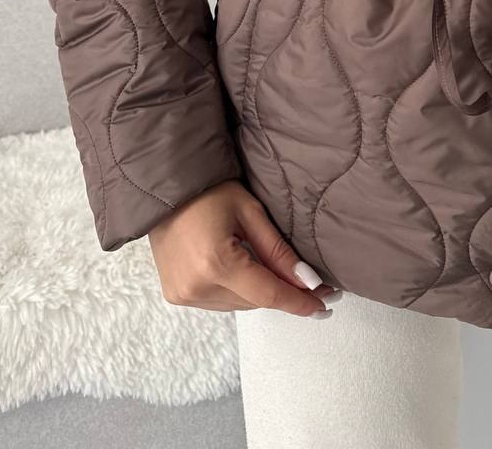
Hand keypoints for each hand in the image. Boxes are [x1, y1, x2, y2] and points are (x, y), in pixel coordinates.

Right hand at [148, 179, 338, 317]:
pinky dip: (238, 291)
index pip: (268, 294)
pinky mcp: (176, 296)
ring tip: (277, 272)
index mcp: (217, 264)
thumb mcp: (250, 212)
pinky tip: (245, 271)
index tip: (325, 304)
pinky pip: (220, 302)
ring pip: (239, 304)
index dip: (299, 301)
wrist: (165, 188)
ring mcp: (184, 295)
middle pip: (255, 301)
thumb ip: (279, 251)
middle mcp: (197, 287)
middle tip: (311, 283)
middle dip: (284, 292)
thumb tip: (308, 281)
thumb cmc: (210, 191)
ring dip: (260, 292)